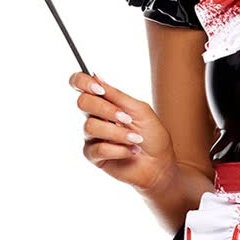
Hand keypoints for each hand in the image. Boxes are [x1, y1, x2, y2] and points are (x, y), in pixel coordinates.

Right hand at [68, 72, 174, 193]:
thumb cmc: (152, 136)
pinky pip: (97, 148)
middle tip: (127, 119)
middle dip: (106, 110)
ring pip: (90, 127)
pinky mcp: (94, 156)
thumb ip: (117, 95)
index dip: (82, 82)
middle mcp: (95, 117)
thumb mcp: (139, 110)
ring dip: (117, 133)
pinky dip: (118, 150)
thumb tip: (96, 76)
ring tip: (135, 140)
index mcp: (105, 102)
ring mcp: (93, 137)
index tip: (99, 89)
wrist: (160, 164)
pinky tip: (130, 151)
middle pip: (83, 103)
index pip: (80, 84)